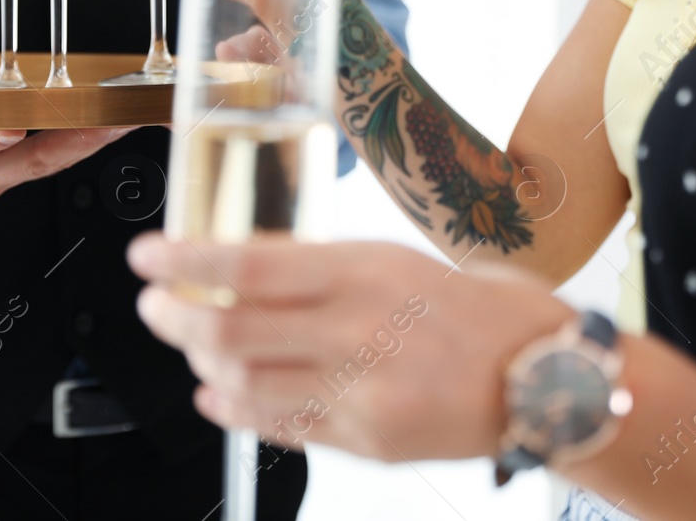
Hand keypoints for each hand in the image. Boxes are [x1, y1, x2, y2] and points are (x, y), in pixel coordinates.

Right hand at [0, 125, 134, 227]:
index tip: (8, 127)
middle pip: (31, 160)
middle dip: (75, 140)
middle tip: (112, 118)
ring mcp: (0, 177)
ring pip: (54, 158)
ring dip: (94, 138)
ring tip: (131, 114)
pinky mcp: (15, 170)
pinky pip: (58, 154)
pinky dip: (90, 138)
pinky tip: (119, 119)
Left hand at [128, 235, 573, 460]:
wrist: (549, 376)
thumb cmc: (479, 310)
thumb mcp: (399, 262)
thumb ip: (323, 269)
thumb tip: (243, 265)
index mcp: (368, 270)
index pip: (249, 264)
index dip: (185, 261)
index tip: (146, 255)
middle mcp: (359, 330)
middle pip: (231, 329)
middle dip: (175, 317)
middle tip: (154, 306)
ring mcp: (362, 392)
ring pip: (244, 382)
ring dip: (201, 364)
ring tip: (192, 346)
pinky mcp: (368, 441)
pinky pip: (280, 426)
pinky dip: (235, 408)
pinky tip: (220, 394)